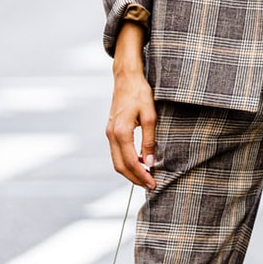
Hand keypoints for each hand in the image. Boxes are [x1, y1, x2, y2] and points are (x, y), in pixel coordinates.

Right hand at [105, 68, 156, 188]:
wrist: (126, 78)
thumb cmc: (140, 93)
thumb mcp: (151, 116)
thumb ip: (149, 140)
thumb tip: (150, 162)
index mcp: (121, 132)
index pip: (130, 162)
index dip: (141, 175)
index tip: (153, 183)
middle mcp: (111, 135)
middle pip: (120, 166)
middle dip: (134, 178)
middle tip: (150, 185)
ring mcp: (109, 133)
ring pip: (116, 160)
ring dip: (130, 171)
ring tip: (147, 176)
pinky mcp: (111, 130)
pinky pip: (117, 152)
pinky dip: (127, 161)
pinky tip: (140, 162)